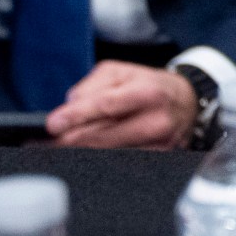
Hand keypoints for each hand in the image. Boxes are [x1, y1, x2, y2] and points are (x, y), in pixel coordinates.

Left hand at [45, 61, 197, 149]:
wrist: (188, 102)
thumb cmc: (151, 85)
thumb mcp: (121, 72)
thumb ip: (93, 85)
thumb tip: (71, 106)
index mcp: (149, 92)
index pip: (106, 106)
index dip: (76, 116)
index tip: (53, 124)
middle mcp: (158, 121)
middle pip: (104, 137)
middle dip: (71, 140)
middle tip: (47, 141)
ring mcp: (161, 144)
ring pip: (110, 154)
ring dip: (82, 152)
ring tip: (61, 146)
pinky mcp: (160, 159)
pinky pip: (122, 163)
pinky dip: (100, 158)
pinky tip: (87, 153)